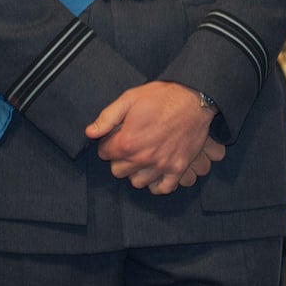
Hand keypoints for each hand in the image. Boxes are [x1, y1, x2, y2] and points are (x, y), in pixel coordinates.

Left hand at [86, 81, 225, 192]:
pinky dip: (157, 184)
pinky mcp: (177, 168)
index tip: (116, 136)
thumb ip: (108, 117)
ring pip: (137, 182)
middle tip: (130, 146)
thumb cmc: (162, 96)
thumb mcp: (131, 98)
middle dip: (120, 158)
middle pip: (118, 171)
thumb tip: (90, 133)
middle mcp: (142, 158)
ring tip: (142, 157)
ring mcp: (161, 166)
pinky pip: (162, 188)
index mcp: (127, 141)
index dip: (108, 142)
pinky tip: (156, 171)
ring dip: (136, 171)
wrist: (195, 99)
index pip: (104, 153)